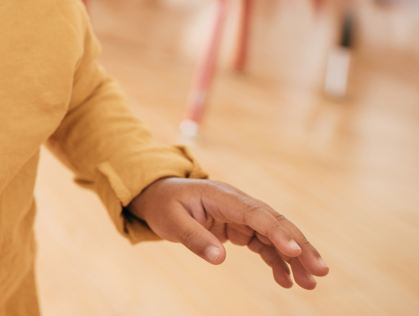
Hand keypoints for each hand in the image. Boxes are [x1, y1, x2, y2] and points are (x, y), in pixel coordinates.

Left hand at [127, 178, 329, 288]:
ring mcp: (242, 216)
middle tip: (320, 271)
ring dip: (295, 258)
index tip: (296, 251)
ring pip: (275, 236)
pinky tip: (287, 281)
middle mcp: (238, 204)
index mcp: (223, 196)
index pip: (256, 214)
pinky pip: (264, 245)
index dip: (277, 232)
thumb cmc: (164, 204)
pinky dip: (277, 262)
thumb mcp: (171, 220)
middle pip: (275, 223)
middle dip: (299, 246)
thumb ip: (194, 238)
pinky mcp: (241, 228)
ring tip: (311, 283)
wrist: (158, 196)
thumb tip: (219, 258)